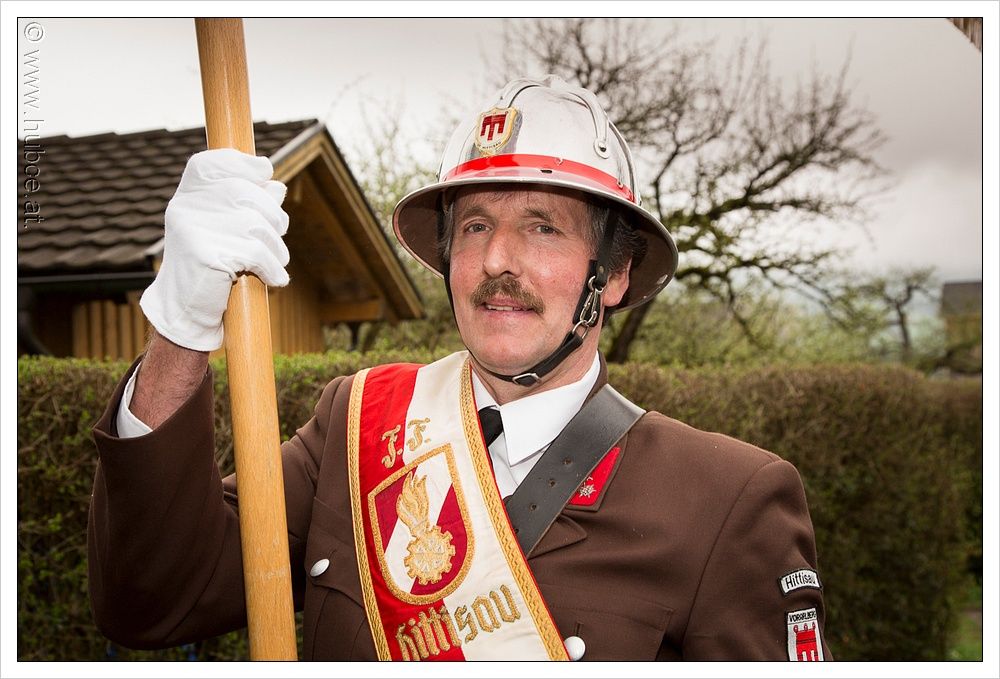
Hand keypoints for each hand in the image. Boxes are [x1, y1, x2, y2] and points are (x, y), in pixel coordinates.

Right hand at [140, 149, 289, 350]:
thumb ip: (250, 207)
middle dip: (272, 214)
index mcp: (186, 198)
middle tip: (279, 233)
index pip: (209, 164)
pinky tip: (275, 278)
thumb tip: (277, 186)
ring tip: (274, 262)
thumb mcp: (228, 232)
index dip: (240, 162)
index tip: (265, 170)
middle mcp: (184, 209)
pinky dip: (273, 268)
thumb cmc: (212, 268)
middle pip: (243, 192)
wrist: (187, 313)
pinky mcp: (206, 256)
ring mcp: (192, 231)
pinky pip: (256, 253)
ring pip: (256, 225)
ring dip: (276, 247)